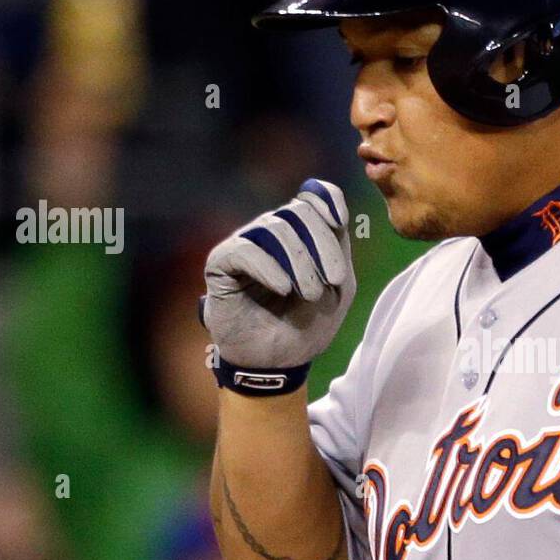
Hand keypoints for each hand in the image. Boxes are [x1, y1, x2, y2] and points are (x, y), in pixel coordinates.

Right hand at [202, 179, 354, 368]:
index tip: (339, 224)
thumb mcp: (339, 285)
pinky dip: (269, 267)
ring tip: (310, 294)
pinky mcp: (220, 264)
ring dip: (300, 261)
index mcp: (299, 234)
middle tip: (332, 283)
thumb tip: (328, 195)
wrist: (278, 363)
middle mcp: (269, 233)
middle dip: (322, 245)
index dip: (327, 204)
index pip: (313, 198)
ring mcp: (244, 246)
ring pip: (273, 227)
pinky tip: (283, 288)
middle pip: (298, 211)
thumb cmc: (307, 325)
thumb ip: (338, 242)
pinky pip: (244, 250)